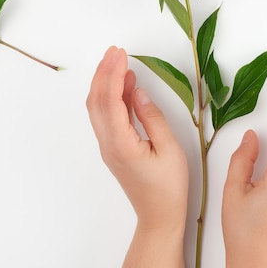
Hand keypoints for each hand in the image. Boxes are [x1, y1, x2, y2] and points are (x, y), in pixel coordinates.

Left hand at [86, 46, 188, 233]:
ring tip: (117, 61)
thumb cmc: (168, 188)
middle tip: (115, 51)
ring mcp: (108, 147)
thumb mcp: (169, 149)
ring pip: (98, 108)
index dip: (113, 74)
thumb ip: (152, 117)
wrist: (159, 217)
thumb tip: (137, 92)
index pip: (110, 101)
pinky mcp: (113, 148)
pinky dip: (111, 97)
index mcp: (121, 144)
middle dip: (103, 72)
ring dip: (104, 83)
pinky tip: (124, 86)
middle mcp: (108, 144)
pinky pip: (106, 117)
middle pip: (96, 101)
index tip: (120, 54)